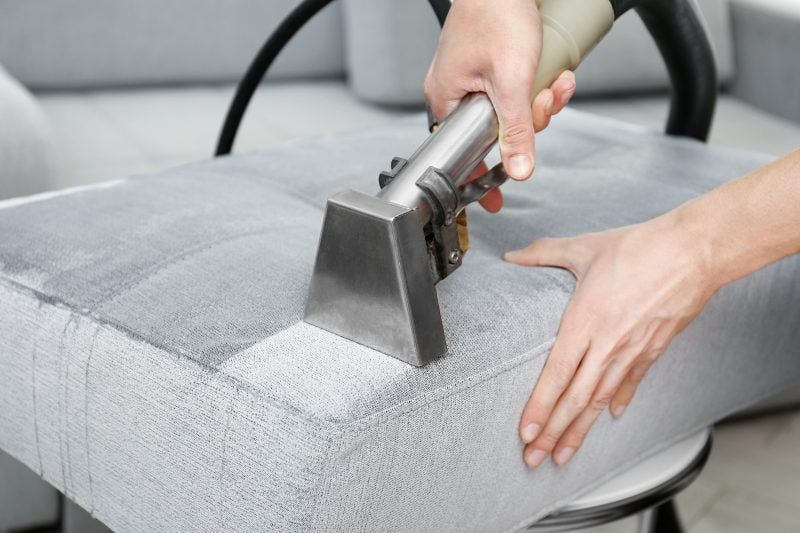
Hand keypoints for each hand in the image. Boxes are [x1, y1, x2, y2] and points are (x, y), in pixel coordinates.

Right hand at [424, 0, 576, 212]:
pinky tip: (555, 76)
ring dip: (542, 102)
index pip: (463, 151)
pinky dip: (540, 87)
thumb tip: (518, 170)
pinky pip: (519, 92)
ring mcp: (475, 78)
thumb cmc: (495, 12)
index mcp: (446, 99)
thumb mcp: (512, 81)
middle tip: (543, 104)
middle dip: (530, 121)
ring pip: (513, 111)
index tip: (494, 201)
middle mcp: (456, 92)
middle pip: (497, 131)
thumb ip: (515, 130)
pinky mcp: (494, 67)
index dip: (484, 173)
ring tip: (554, 83)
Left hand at [504, 215, 718, 466]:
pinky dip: (618, 401)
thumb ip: (543, 254)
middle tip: (534, 458)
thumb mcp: (584, 247)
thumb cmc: (639, 247)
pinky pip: (631, 382)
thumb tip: (512, 256)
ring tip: (563, 455)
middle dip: (553, 433)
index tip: (525, 432)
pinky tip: (609, 417)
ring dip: (581, 430)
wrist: (693, 252)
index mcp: (584, 321)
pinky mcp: (654, 348)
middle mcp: (607, 344)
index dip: (539, 407)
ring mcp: (632, 350)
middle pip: (576, 398)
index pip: (556, 374)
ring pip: (601, 400)